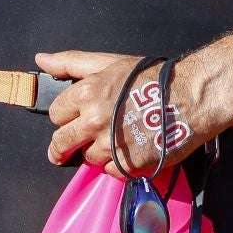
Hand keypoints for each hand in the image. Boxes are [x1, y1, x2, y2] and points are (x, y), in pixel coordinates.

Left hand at [37, 51, 204, 174]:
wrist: (190, 98)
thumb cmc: (151, 78)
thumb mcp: (109, 62)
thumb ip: (71, 62)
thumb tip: (41, 60)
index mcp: (86, 94)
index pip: (56, 114)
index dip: (64, 115)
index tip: (72, 117)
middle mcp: (94, 121)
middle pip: (61, 143)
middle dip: (62, 144)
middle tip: (64, 148)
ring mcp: (111, 146)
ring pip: (87, 158)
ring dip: (95, 152)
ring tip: (112, 140)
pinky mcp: (129, 165)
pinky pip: (110, 172)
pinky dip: (116, 165)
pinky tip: (127, 151)